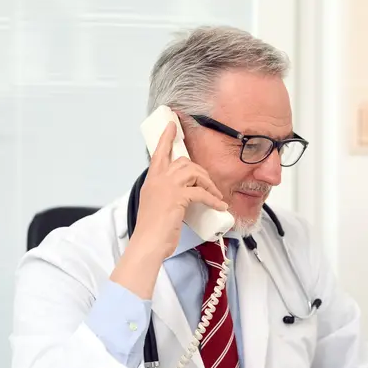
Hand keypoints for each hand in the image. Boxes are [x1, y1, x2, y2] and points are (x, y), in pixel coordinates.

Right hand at [111, 121, 227, 298]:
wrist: (148, 243)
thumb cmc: (152, 230)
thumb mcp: (157, 207)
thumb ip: (166, 197)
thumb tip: (184, 196)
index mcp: (151, 181)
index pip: (159, 153)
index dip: (166, 137)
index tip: (172, 124)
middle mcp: (158, 180)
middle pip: (184, 162)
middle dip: (201, 171)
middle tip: (209, 185)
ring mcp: (167, 187)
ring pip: (194, 172)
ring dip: (209, 184)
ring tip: (216, 197)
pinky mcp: (178, 197)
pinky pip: (201, 192)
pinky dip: (213, 199)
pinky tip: (219, 206)